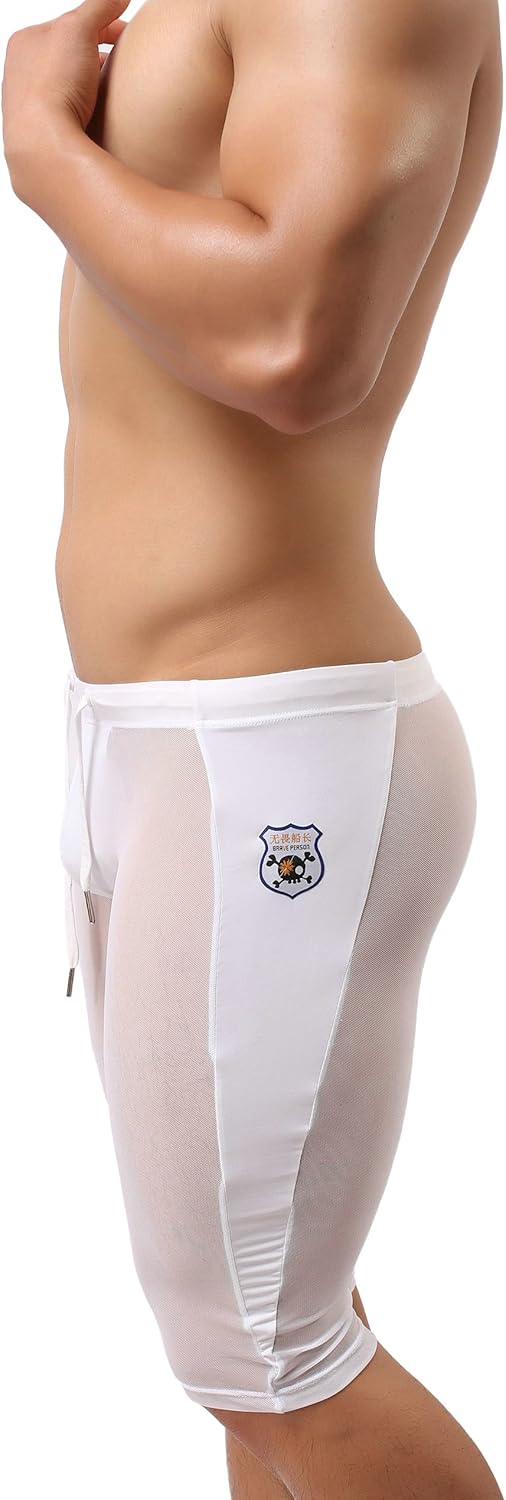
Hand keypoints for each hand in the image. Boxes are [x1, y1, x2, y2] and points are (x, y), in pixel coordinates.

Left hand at [2, 0, 127, 180]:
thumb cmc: (52, 87)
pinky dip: (88, 113)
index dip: (103, 26)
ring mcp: (32, 108)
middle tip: (123, 65)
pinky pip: (72, 117)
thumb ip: (99, 6)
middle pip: (71, 57)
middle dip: (98, 58)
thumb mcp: (78, 28)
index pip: (71, 25)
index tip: (128, 36)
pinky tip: (101, 118)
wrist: (43, 147)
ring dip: (93, 88)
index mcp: (25, 42)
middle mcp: (22, 74)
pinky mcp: (44, 136)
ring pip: (71, 89)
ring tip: (114, 93)